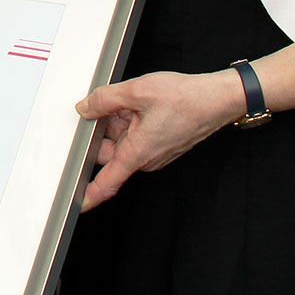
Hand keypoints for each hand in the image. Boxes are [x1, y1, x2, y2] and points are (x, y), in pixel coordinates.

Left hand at [76, 70, 245, 209]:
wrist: (218, 99)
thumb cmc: (187, 99)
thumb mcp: (137, 91)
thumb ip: (105, 100)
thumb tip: (85, 107)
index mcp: (137, 152)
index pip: (107, 182)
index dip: (89, 194)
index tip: (76, 203)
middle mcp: (146, 158)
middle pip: (108, 151)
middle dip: (102, 128)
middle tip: (108, 105)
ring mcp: (153, 152)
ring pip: (121, 139)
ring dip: (118, 120)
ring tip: (132, 101)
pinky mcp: (159, 144)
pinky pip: (134, 135)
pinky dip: (131, 119)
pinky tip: (139, 104)